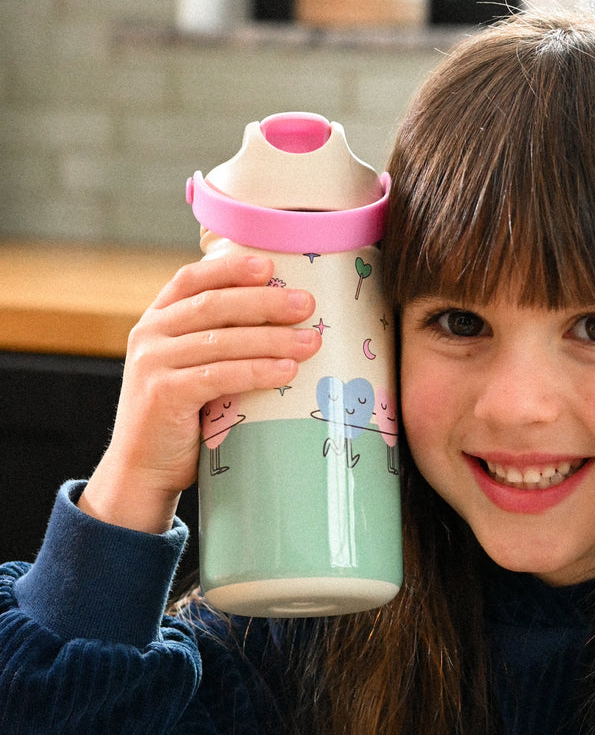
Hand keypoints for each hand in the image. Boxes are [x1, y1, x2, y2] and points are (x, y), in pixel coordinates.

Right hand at [79, 251, 320, 533]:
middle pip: (214, 305)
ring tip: (311, 341)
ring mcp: (152, 362)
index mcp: (157, 320)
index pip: (192, 279)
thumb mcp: (193, 368)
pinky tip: (286, 371)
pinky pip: (219, 374)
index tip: (270, 264)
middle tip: (306, 303)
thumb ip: (217, 342)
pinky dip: (257, 371)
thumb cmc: (182, 417)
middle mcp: (149, 334)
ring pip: (222, 340)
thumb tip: (284, 321)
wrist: (143, 470)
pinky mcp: (163, 393)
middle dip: (265, 301)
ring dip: (272, 338)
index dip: (230, 268)